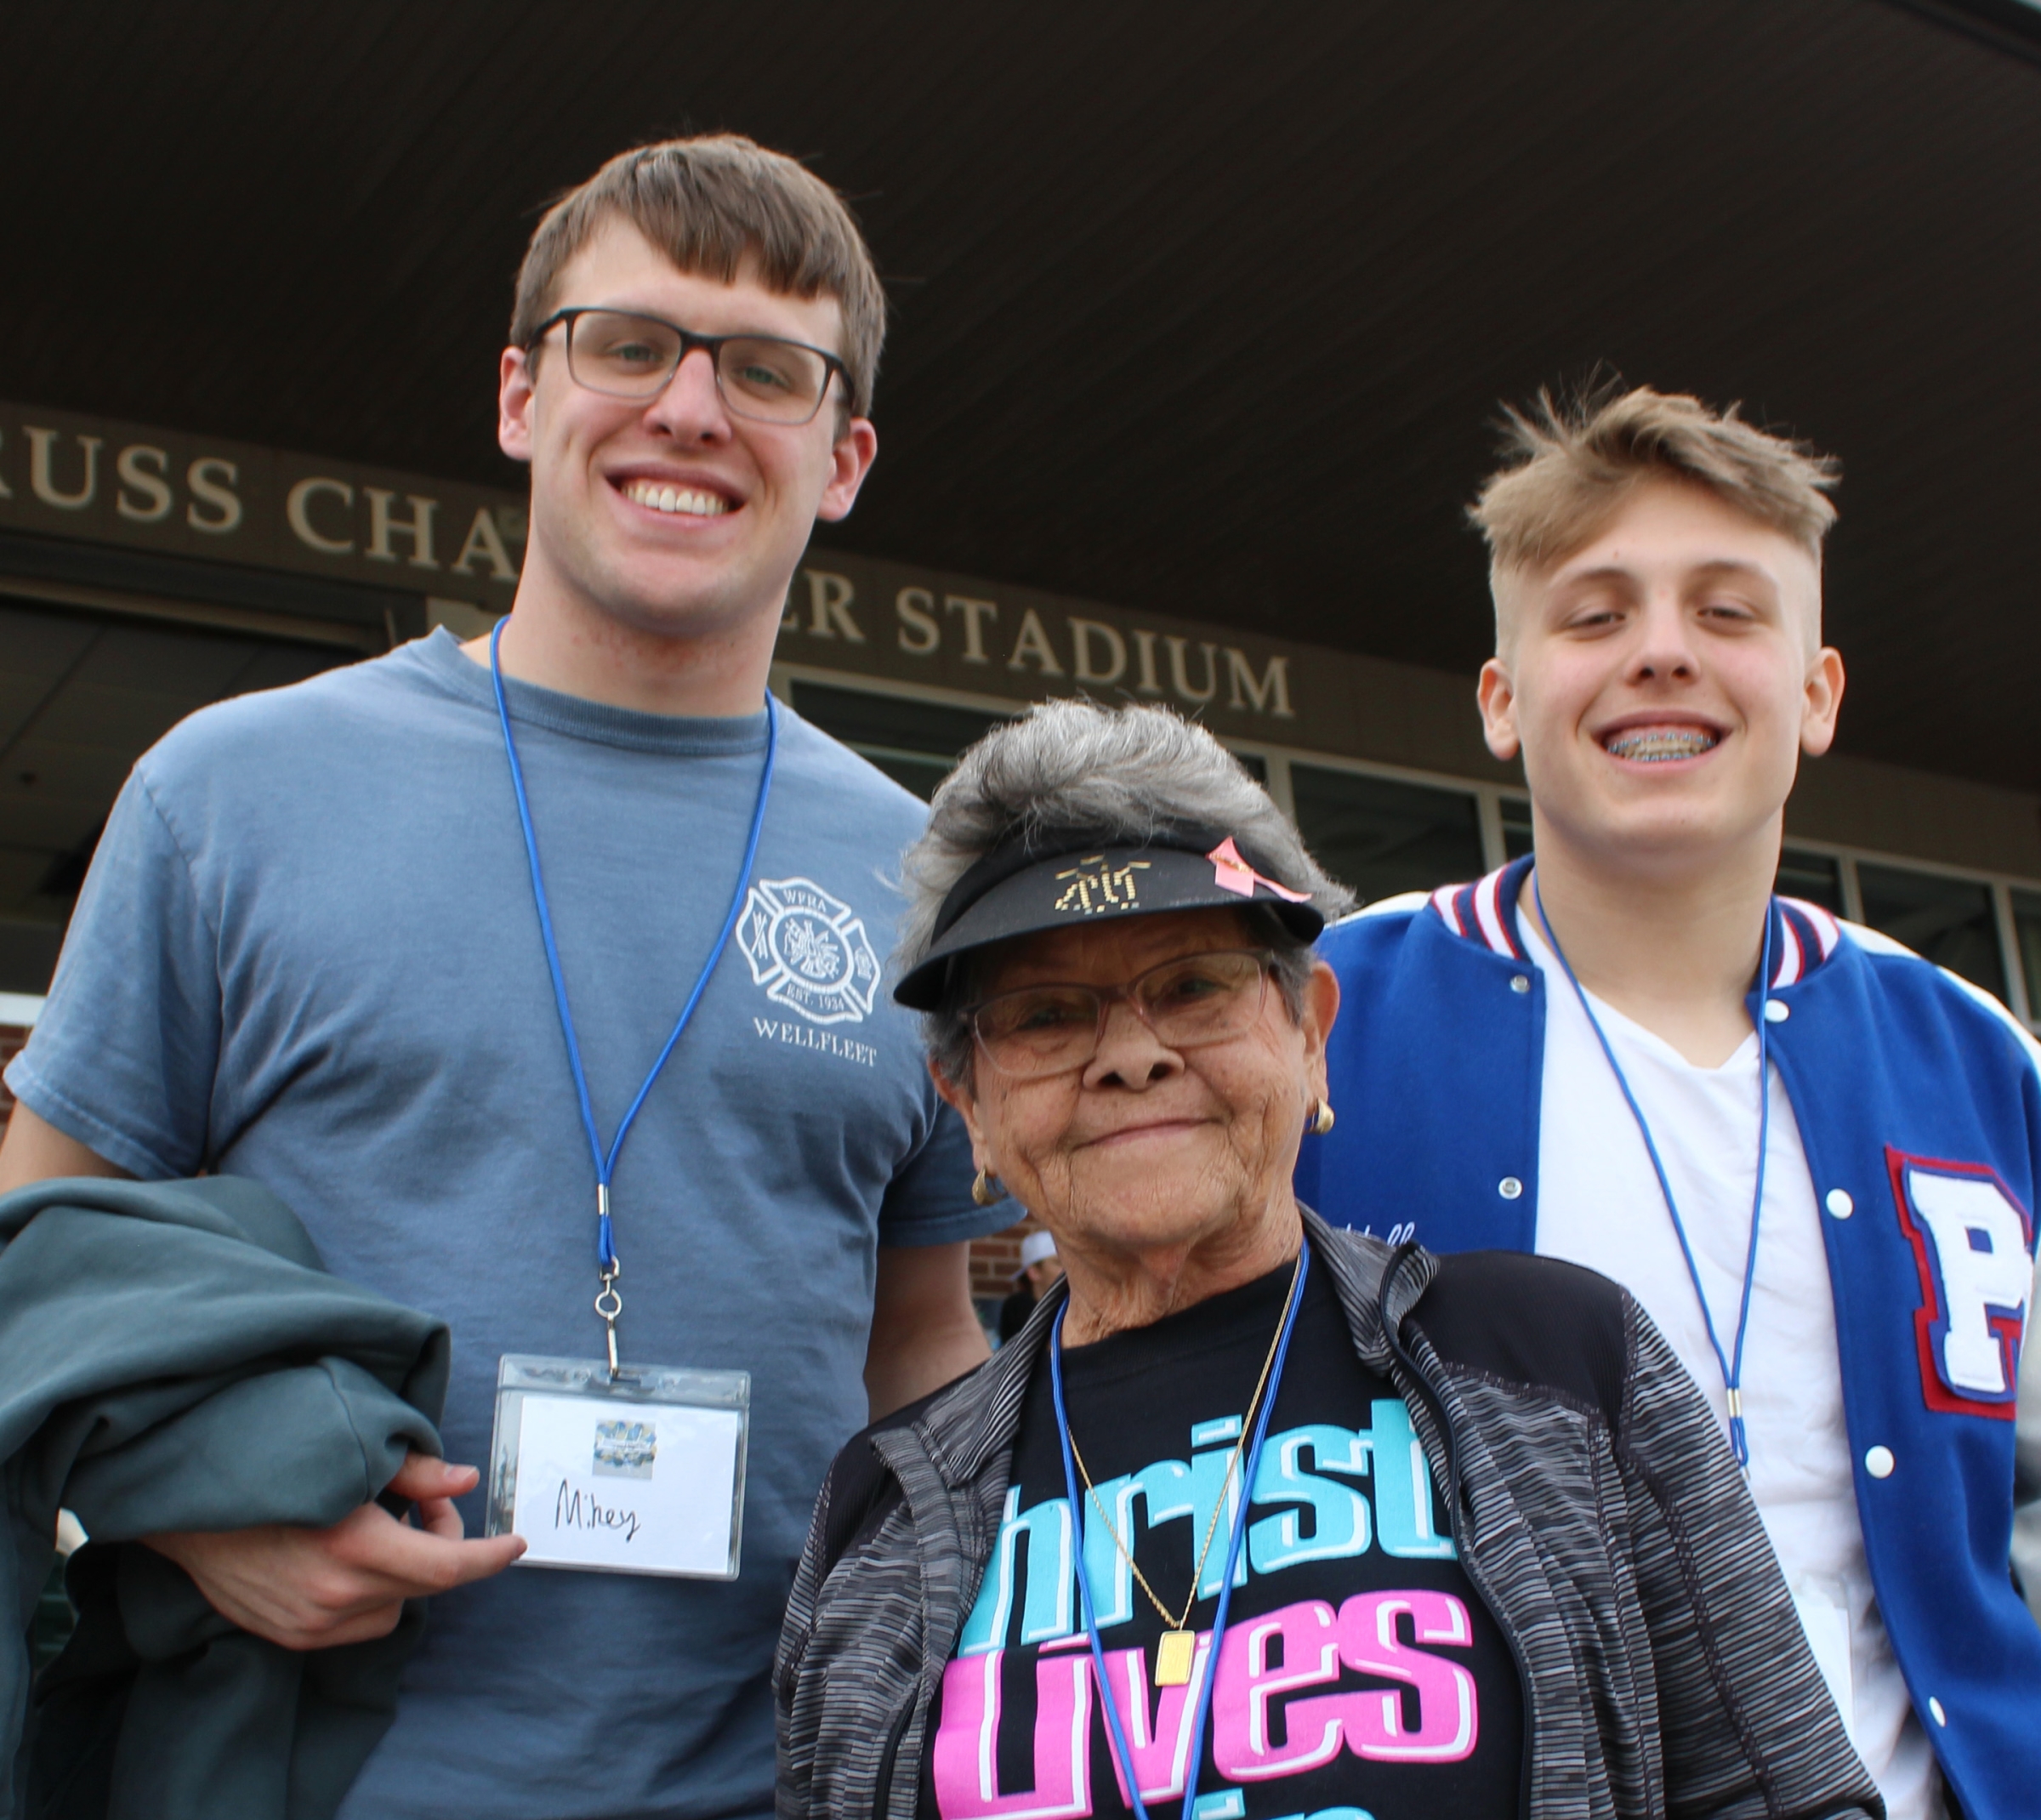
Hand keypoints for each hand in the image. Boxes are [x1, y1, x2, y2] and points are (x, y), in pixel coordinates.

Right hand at [143, 1452, 525, 1650]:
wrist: (187, 1501)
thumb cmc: (274, 1461)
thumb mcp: (351, 1450)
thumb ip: (414, 1473)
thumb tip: (466, 1482)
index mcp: (353, 1546)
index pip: (447, 1567)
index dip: (489, 1555)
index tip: (517, 1544)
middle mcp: (334, 1594)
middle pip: (426, 1584)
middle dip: (444, 1545)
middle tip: (425, 1505)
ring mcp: (309, 1622)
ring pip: (394, 1606)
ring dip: (406, 1573)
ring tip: (381, 1526)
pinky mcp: (290, 1635)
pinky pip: (357, 1622)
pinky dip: (371, 1593)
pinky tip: (351, 1554)